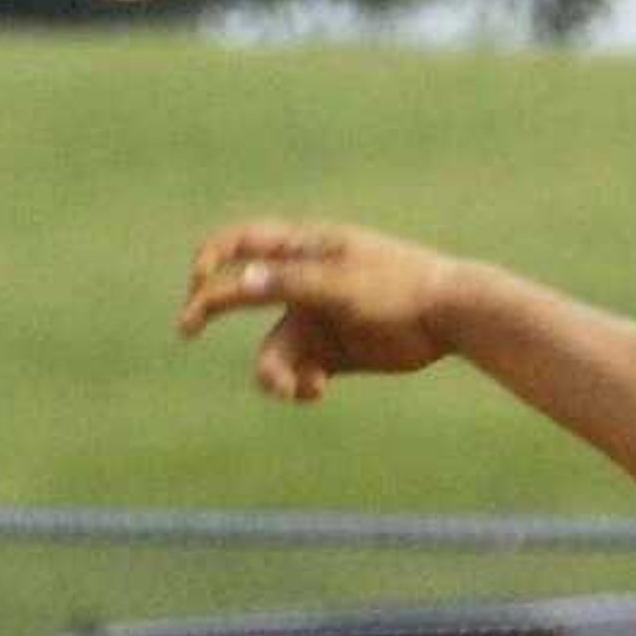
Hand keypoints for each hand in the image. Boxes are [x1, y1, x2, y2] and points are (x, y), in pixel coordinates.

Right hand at [176, 220, 458, 403]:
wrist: (451, 316)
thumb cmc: (398, 287)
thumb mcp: (341, 283)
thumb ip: (291, 283)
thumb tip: (239, 281)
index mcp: (304, 251)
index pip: (243, 244)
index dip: (211, 259)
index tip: (197, 282)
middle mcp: (304, 284)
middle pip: (244, 297)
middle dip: (211, 310)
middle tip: (185, 329)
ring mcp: (317, 319)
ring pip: (272, 348)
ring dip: (272, 371)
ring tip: (295, 388)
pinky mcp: (334, 354)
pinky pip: (299, 372)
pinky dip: (300, 384)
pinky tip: (317, 391)